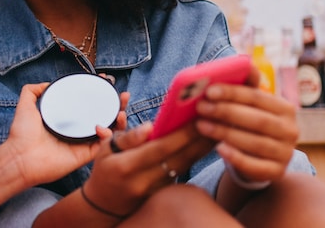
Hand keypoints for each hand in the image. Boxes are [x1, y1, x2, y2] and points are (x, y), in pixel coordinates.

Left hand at [0, 84, 129, 187]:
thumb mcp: (26, 105)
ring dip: (120, 120)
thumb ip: (32, 91)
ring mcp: (83, 143)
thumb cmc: (21, 134)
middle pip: (104, 116)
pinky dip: (109, 137)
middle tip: (123, 96)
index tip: (108, 82)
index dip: (101, 94)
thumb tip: (47, 83)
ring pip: (110, 131)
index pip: (89, 104)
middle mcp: (77, 130)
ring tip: (122, 111)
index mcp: (68, 119)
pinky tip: (103, 127)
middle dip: (118, 105)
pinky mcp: (85, 156)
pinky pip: (104, 146)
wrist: (19, 157)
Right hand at [80, 121, 214, 216]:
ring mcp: (155, 190)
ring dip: (202, 149)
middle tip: (218, 120)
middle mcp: (143, 181)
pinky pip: (182, 172)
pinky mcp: (163, 192)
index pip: (159, 149)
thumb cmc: (106, 169)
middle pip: (178, 159)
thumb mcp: (106, 149)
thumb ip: (128, 137)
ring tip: (219, 129)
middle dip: (199, 140)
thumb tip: (149, 126)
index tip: (197, 119)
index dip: (180, 135)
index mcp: (127, 167)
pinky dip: (195, 157)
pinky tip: (206, 144)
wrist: (105, 205)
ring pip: (184, 167)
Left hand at [193, 69, 298, 183]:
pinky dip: (236, 157)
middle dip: (226, 112)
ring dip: (225, 133)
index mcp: (286, 108)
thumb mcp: (250, 106)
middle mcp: (291, 131)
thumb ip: (246, 86)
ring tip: (201, 125)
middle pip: (257, 120)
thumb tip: (242, 61)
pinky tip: (218, 148)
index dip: (233, 93)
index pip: (258, 98)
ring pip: (254, 143)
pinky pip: (255, 166)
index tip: (209, 90)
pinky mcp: (277, 172)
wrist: (259, 158)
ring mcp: (286, 153)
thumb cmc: (250, 123)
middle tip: (201, 107)